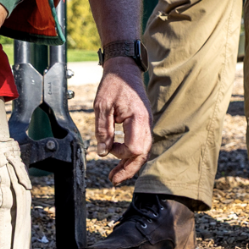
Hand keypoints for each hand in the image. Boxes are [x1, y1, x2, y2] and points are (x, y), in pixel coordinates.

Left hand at [94, 57, 151, 184]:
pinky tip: (122, 159)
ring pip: (144, 150)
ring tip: (116, 174)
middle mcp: (146, 122)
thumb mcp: (102, 105)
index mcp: (137, 118)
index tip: (107, 150)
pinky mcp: (143, 122)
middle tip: (113, 180)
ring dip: (131, 164)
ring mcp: (147, 122)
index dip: (120, 154)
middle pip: (143, 154)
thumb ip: (103, 130)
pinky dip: (133, 154)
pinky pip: (141, 142)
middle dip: (129, 169)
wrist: (124, 67)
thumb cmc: (113, 83)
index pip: (134, 148)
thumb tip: (103, 152)